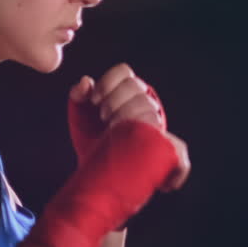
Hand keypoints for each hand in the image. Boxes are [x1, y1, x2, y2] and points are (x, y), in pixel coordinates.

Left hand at [68, 63, 189, 192]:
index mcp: (127, 92)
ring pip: (148, 110)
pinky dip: (147, 136)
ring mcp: (156, 124)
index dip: (108, 83)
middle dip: (115, 101)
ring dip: (128, 117)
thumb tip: (86, 81)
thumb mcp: (80, 119)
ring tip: (114, 133)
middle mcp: (145, 104)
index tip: (95, 101)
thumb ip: (78, 97)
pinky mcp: (167, 148)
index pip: (124, 72)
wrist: (100, 173)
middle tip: (104, 118)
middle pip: (135, 87)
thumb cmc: (92, 141)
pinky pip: (169, 139)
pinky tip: (129, 143)